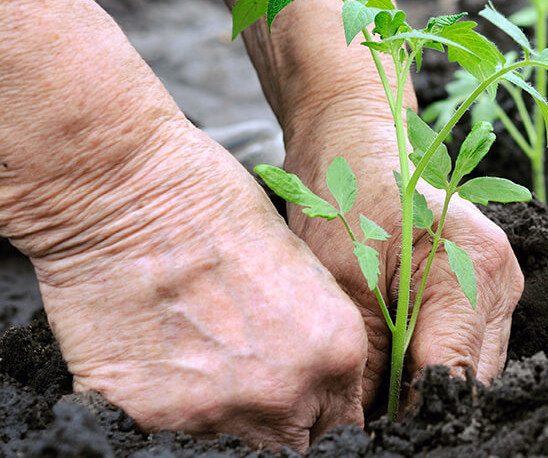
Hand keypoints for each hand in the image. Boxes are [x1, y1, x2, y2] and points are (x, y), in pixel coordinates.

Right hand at [23, 123, 367, 451]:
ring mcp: (216, 412)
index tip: (303, 405)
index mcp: (336, 351)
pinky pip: (166, 435)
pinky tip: (157, 358)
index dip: (320, 413)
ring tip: (198, 360)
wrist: (127, 193)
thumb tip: (315, 380)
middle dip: (278, 421)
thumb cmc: (215, 206)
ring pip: (231, 446)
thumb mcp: (302, 268)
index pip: (342, 423)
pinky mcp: (149, 417)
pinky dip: (164, 408)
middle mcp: (285, 392)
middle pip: (292, 444)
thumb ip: (317, 337)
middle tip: (248, 380)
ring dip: (221, 416)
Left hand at [283, 103, 523, 411]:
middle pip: (472, 380)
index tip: (370, 431)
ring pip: (472, 369)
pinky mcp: (486, 289)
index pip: (454, 376)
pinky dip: (429, 362)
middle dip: (421, 405)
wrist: (354, 138)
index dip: (412, 414)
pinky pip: (465, 347)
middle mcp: (501, 279)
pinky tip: (391, 361)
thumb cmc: (345, 194)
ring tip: (375, 390)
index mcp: (475, 269)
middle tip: (367, 417)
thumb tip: (365, 427)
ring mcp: (500, 285)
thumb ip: (366, 362)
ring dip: (426, 385)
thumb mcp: (343, 283)